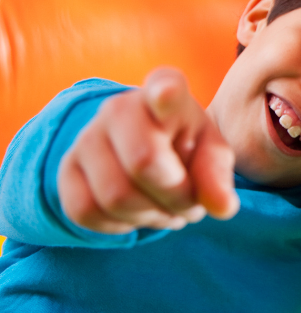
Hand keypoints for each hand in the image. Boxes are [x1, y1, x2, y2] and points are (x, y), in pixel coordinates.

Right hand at [57, 67, 239, 233]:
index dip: (164, 92)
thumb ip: (217, 175)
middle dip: (176, 198)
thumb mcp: (211, 154)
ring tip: (168, 211)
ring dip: (150, 217)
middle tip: (191, 206)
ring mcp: (87, 136)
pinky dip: (119, 226)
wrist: (148, 150)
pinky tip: (137, 215)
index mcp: (166, 92)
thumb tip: (223, 208)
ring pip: (114, 196)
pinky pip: (85, 211)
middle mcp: (119, 107)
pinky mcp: (66, 168)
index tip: (167, 93)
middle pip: (143, 162)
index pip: (164, 86)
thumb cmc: (186, 147)